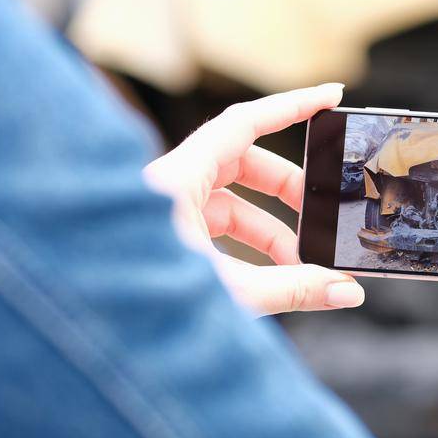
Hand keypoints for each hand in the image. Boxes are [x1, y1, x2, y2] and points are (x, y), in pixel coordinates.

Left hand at [143, 84, 365, 315]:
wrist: (90, 340)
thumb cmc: (142, 309)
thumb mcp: (232, 294)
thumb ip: (294, 289)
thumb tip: (347, 291)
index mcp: (176, 181)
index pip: (244, 123)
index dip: (292, 106)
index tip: (331, 97)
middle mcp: (167, 187)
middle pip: (244, 164)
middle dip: (290, 190)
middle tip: (325, 214)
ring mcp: (162, 211)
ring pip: (231, 202)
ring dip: (271, 229)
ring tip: (303, 264)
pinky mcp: (162, 237)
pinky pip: (215, 226)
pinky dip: (247, 246)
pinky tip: (272, 275)